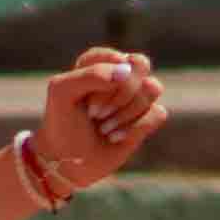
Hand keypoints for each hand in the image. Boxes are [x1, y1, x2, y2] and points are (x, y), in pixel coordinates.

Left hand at [33, 47, 168, 197]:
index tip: (85, 100)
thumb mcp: (62, 92)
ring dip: (125, 113)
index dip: (104, 80)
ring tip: (104, 128)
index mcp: (99, 60)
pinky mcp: (147, 118)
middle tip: (97, 114)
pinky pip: (158, 113)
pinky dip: (134, 129)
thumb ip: (91, 74)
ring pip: (152, 88)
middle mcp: (121, 74)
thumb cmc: (61, 122)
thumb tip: (127, 72)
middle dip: (121, 93)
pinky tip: (115, 137)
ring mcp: (136, 96)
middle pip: (141, 65)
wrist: (66, 162)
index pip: (115, 56)